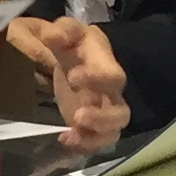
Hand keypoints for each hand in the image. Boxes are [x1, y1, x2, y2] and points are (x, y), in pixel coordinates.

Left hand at [6, 14, 129, 149]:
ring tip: (70, 134)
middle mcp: (110, 92)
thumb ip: (62, 30)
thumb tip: (54, 36)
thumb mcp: (66, 30)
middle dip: (102, 117)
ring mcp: (102, 111)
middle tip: (77, 115)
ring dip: (94, 136)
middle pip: (121, 111)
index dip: (97, 79)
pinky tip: (64, 139)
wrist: (67, 58)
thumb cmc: (69, 42)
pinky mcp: (91, 126)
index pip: (112, 75)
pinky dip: (83, 145)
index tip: (72, 78)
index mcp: (105, 66)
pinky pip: (96, 142)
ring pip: (112, 131)